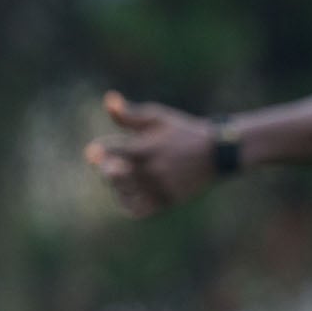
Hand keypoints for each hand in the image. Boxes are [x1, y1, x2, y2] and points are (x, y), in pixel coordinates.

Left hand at [84, 91, 215, 216]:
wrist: (216, 152)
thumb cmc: (182, 132)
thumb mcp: (158, 118)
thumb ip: (129, 114)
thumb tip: (108, 99)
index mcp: (147, 147)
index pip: (109, 151)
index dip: (99, 150)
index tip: (96, 150)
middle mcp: (152, 170)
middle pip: (112, 173)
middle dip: (106, 167)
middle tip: (110, 163)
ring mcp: (159, 187)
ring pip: (122, 193)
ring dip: (116, 185)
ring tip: (121, 176)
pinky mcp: (167, 201)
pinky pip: (137, 211)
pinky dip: (127, 204)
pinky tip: (129, 193)